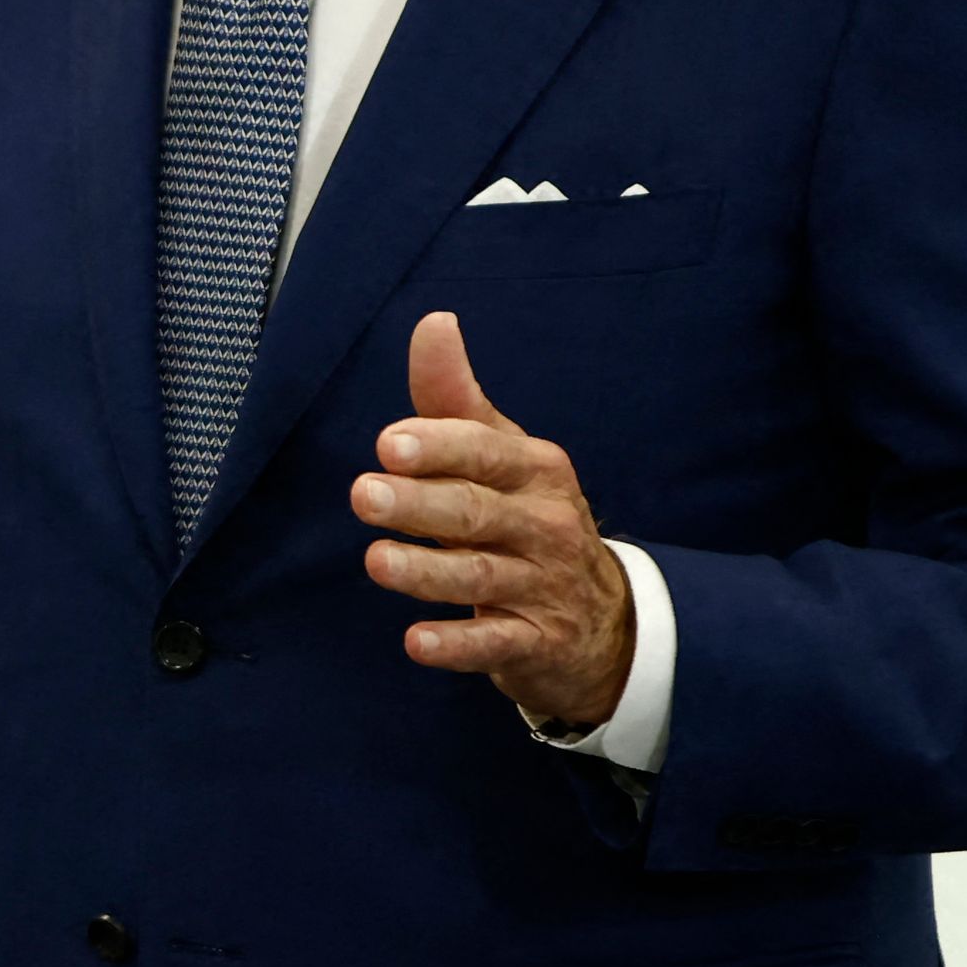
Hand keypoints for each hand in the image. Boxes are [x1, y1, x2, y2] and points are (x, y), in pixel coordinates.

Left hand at [357, 311, 632, 730]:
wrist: (603, 621)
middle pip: (477, 512)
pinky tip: (416, 642)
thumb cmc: (528, 519)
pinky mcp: (536, 644)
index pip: (485, 452)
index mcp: (536, 469)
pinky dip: (457, 645)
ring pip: (482, 577)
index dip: (439, 446)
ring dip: (427, 571)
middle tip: (364, 495)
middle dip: (420, 503)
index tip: (388, 444)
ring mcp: (544, 587)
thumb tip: (433, 322)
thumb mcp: (502, 456)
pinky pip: (494, 645)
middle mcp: (546, 524)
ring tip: (377, 562)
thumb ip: (455, 398)